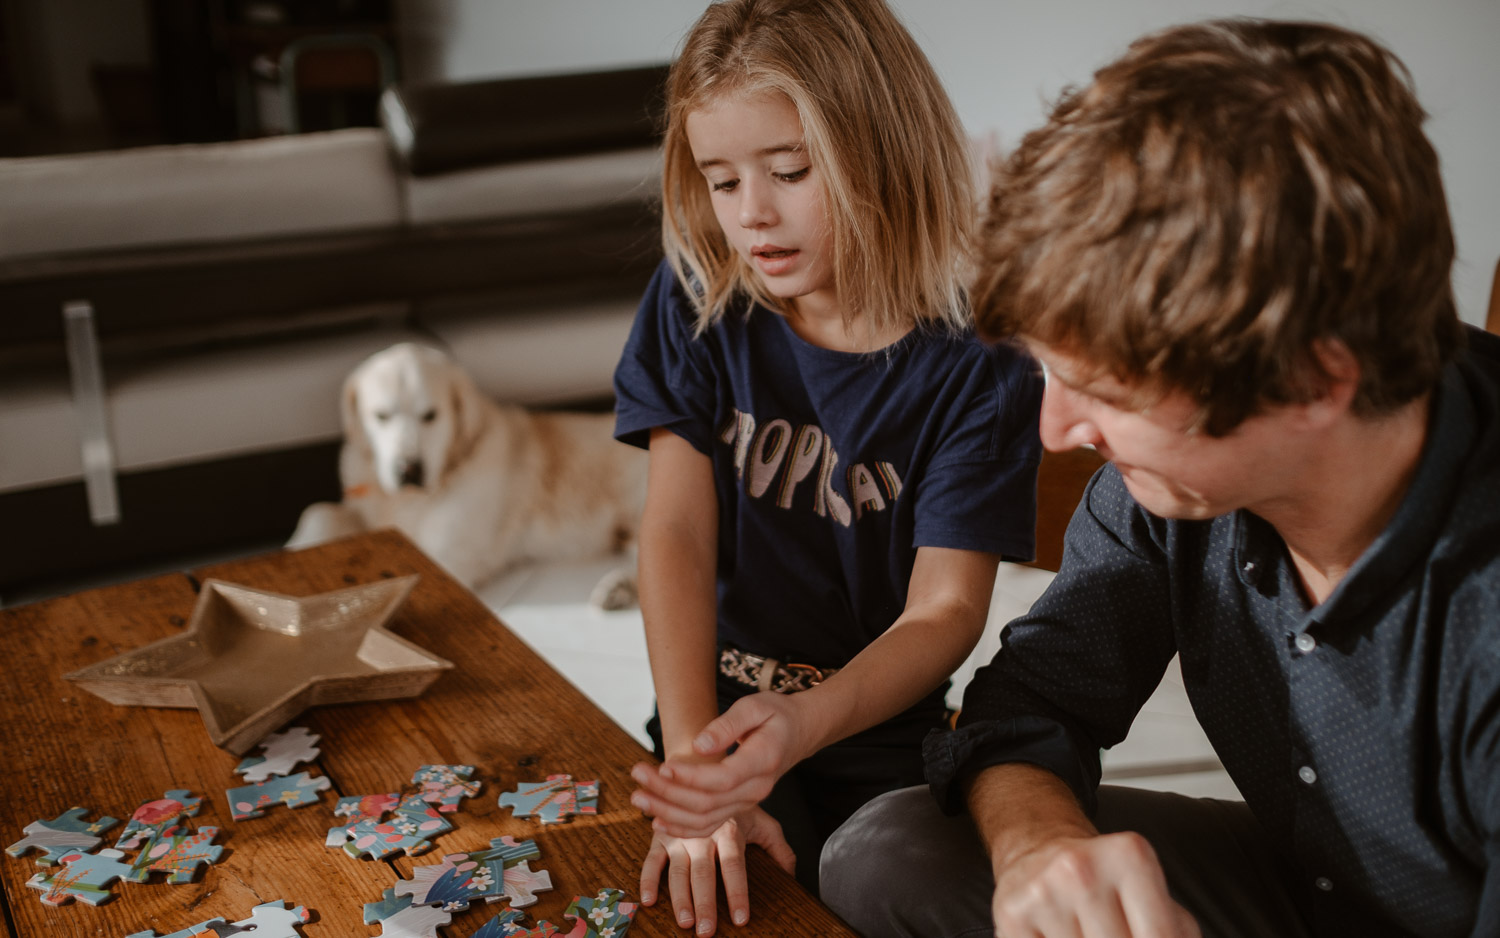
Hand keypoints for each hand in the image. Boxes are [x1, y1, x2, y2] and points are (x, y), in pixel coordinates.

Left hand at [631, 693, 811, 837]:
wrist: (798, 732)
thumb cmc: (775, 714)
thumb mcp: (755, 706)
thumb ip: (728, 725)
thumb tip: (699, 745)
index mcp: (762, 761)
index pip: (723, 778)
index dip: (690, 777)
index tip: (663, 766)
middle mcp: (756, 789)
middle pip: (708, 803)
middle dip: (668, 794)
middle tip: (638, 776)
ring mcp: (748, 802)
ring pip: (705, 820)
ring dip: (668, 813)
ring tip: (638, 797)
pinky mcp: (738, 807)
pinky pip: (709, 826)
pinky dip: (682, 828)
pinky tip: (657, 822)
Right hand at [639, 807, 795, 935]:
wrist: (701, 770)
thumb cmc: (734, 804)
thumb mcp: (761, 821)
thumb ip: (778, 849)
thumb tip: (791, 877)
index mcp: (729, 831)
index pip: (734, 867)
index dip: (737, 893)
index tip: (741, 919)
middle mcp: (703, 834)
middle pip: (704, 874)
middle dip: (705, 905)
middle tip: (706, 931)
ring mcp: (680, 836)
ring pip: (678, 872)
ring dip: (679, 899)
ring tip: (684, 921)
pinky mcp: (660, 836)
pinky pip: (651, 860)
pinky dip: (647, 880)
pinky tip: (648, 900)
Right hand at [992, 832, 1200, 936]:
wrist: (1039, 849)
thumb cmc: (1106, 881)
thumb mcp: (1152, 892)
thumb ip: (1177, 930)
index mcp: (1130, 856)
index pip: (1160, 937)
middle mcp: (1083, 868)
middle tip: (1109, 932)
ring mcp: (1044, 892)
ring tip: (1088, 932)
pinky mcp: (1012, 914)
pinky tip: (1060, 934)